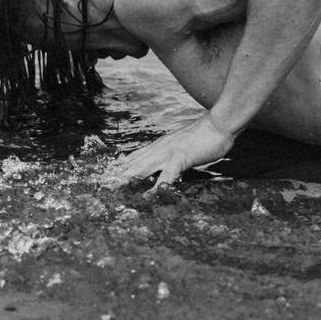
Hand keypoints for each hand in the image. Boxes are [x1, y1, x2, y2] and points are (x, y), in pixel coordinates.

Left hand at [102, 115, 234, 190]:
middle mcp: (159, 148)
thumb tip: (167, 164)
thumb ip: (172, 153)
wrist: (220, 123)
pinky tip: (149, 196)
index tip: (105, 175)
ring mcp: (168, 152)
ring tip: (114, 190)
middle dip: (116, 175)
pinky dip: (157, 187)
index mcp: (159, 146)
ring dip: (127, 179)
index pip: (134, 157)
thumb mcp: (184, 144)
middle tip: (101, 185)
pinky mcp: (181, 157)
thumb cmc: (205, 135)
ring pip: (142, 167)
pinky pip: (166, 175)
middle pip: (132, 163)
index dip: (119, 167)